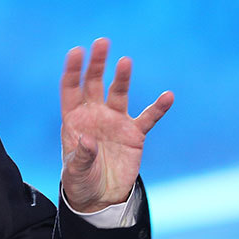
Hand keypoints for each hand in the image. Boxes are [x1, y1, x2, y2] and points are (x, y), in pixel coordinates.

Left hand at [59, 38, 173, 212]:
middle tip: (102, 42)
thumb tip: (87, 140)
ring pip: (119, 94)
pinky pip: (148, 118)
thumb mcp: (75, 172)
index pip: (71, 88)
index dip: (73, 70)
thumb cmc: (80, 182)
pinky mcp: (134, 134)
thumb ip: (81, 156)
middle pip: (94, 83)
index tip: (76, 51)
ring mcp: (115, 121)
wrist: (101, 197)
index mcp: (73, 119)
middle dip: (97, 63)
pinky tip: (168, 96)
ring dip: (122, 78)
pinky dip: (158, 108)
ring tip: (125, 61)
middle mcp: (94, 114)